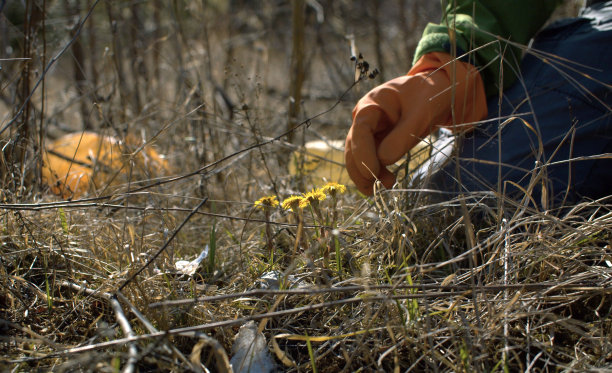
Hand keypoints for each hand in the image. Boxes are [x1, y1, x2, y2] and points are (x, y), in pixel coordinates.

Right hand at [344, 52, 486, 194]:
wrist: (437, 93)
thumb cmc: (428, 96)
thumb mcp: (420, 113)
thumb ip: (402, 136)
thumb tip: (384, 161)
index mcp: (371, 104)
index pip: (359, 130)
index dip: (363, 153)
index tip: (372, 172)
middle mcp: (364, 119)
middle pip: (353, 147)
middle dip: (362, 169)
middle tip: (377, 187)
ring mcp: (369, 131)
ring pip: (358, 157)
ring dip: (367, 174)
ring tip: (387, 186)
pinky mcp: (377, 142)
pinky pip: (370, 159)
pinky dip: (375, 173)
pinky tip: (387, 181)